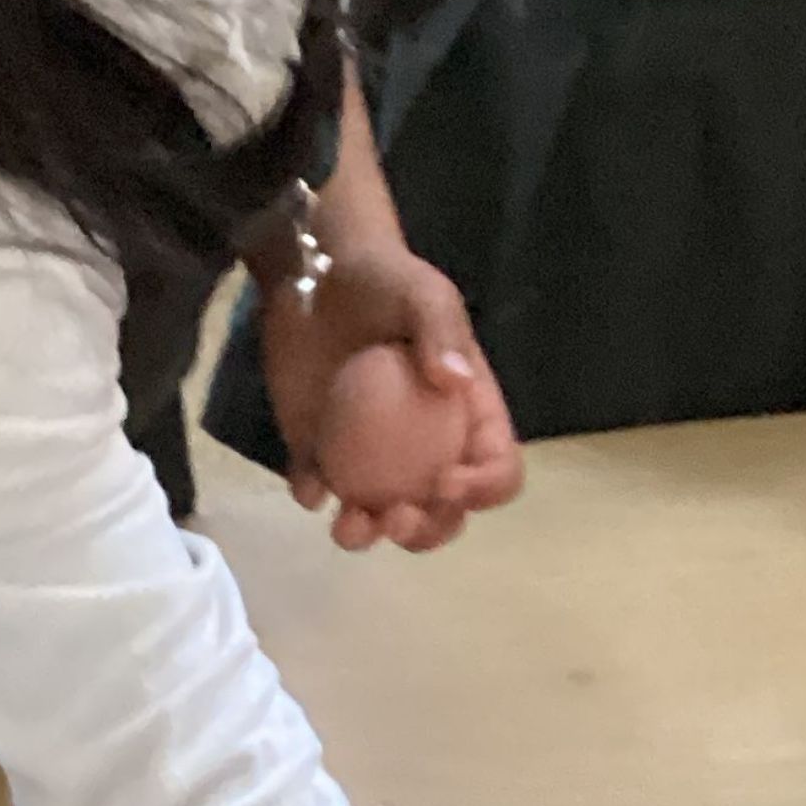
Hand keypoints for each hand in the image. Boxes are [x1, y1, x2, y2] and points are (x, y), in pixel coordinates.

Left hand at [259, 245, 523, 551]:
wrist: (313, 271)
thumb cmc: (384, 279)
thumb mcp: (425, 294)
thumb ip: (442, 333)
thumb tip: (455, 381)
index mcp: (469, 417)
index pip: (497, 468)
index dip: (483, 488)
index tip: (447, 479)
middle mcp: (426, 448)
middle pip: (444, 513)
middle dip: (428, 532)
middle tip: (398, 516)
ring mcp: (371, 455)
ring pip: (381, 516)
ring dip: (370, 534)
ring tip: (349, 527)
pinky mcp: (317, 449)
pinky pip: (319, 488)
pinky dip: (314, 495)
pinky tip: (308, 487)